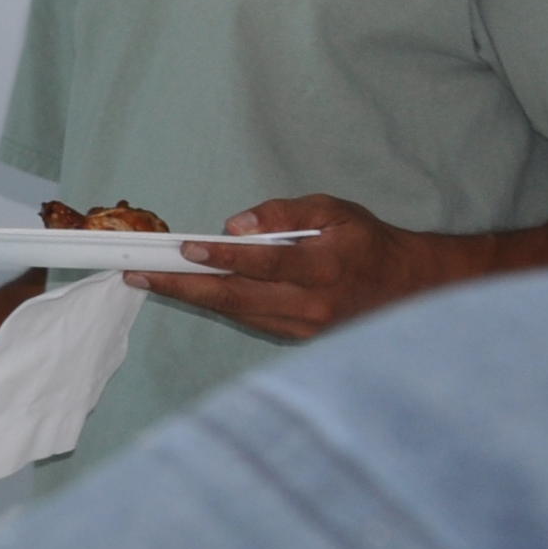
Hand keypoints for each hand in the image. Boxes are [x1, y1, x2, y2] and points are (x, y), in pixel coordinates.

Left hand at [129, 194, 455, 338]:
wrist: (408, 287)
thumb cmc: (366, 241)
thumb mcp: (334, 210)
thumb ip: (285, 213)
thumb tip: (235, 225)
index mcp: (326, 268)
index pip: (266, 264)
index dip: (225, 258)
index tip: (187, 248)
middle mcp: (314, 305)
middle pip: (238, 298)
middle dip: (184, 285)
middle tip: (139, 273)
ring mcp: (307, 328)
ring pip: (238, 313)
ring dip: (192, 297)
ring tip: (149, 280)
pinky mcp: (300, 338)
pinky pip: (251, 320)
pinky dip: (218, 306)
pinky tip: (189, 290)